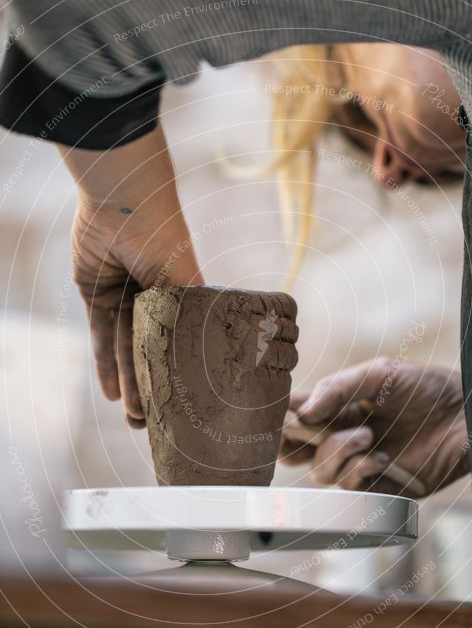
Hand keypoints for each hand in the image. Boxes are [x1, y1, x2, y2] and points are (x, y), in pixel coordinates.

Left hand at [72, 199, 202, 426]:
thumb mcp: (185, 282)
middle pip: (155, 352)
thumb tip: (218, 358)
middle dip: (155, 387)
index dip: (184, 374)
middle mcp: (156, 300)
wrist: (121, 204)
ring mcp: (126, 299)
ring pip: (129, 351)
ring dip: (131, 383)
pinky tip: (110, 393)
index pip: (184, 342)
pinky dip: (105, 365)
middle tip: (157, 423)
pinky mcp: (97, 297)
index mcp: (183, 295)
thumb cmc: (163, 238)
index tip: (189, 406)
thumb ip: (194, 316)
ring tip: (136, 418)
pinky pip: (101, 337)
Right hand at [279, 359, 468, 494]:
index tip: (282, 413)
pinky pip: (350, 488)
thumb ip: (338, 387)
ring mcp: (360, 464)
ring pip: (320, 473)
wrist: (468, 413)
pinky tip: (381, 457)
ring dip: (336, 452)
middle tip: (307, 429)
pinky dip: (359, 471)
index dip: (280, 419)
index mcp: (339, 410)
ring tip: (367, 435)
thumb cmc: (426, 388)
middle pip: (295, 453)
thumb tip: (303, 411)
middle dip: (293, 443)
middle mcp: (343, 438)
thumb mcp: (379, 373)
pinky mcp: (380, 487)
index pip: (295, 419)